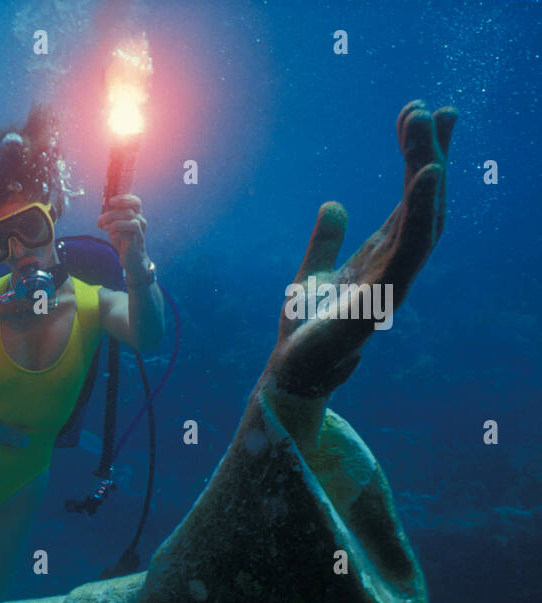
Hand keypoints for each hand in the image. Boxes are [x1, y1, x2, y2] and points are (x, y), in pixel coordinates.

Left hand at [96, 194, 150, 280]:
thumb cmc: (123, 240)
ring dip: (114, 222)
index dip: (124, 199)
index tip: (111, 202)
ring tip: (104, 228)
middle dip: (111, 214)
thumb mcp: (117, 225)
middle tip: (99, 220)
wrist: (132, 259)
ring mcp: (139, 232)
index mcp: (137, 215)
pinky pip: (127, 235)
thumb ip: (113, 214)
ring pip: (131, 220)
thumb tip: (103, 199)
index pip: (136, 202)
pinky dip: (116, 233)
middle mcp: (141, 222)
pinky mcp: (135, 243)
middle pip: (128, 211)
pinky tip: (111, 235)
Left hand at [266, 100, 456, 398]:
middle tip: (433, 108)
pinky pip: (410, 246)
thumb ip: (325, 241)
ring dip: (429, 173)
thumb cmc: (306, 332)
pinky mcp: (382, 296)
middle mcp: (395, 264)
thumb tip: (334, 204)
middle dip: (430, 154)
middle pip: (423, 202)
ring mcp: (393, 280)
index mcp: (381, 256)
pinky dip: (421, 210)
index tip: (424, 115)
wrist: (291, 373)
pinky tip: (426, 174)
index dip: (421, 158)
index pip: (410, 200)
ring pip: (423, 218)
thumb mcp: (312, 274)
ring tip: (431, 130)